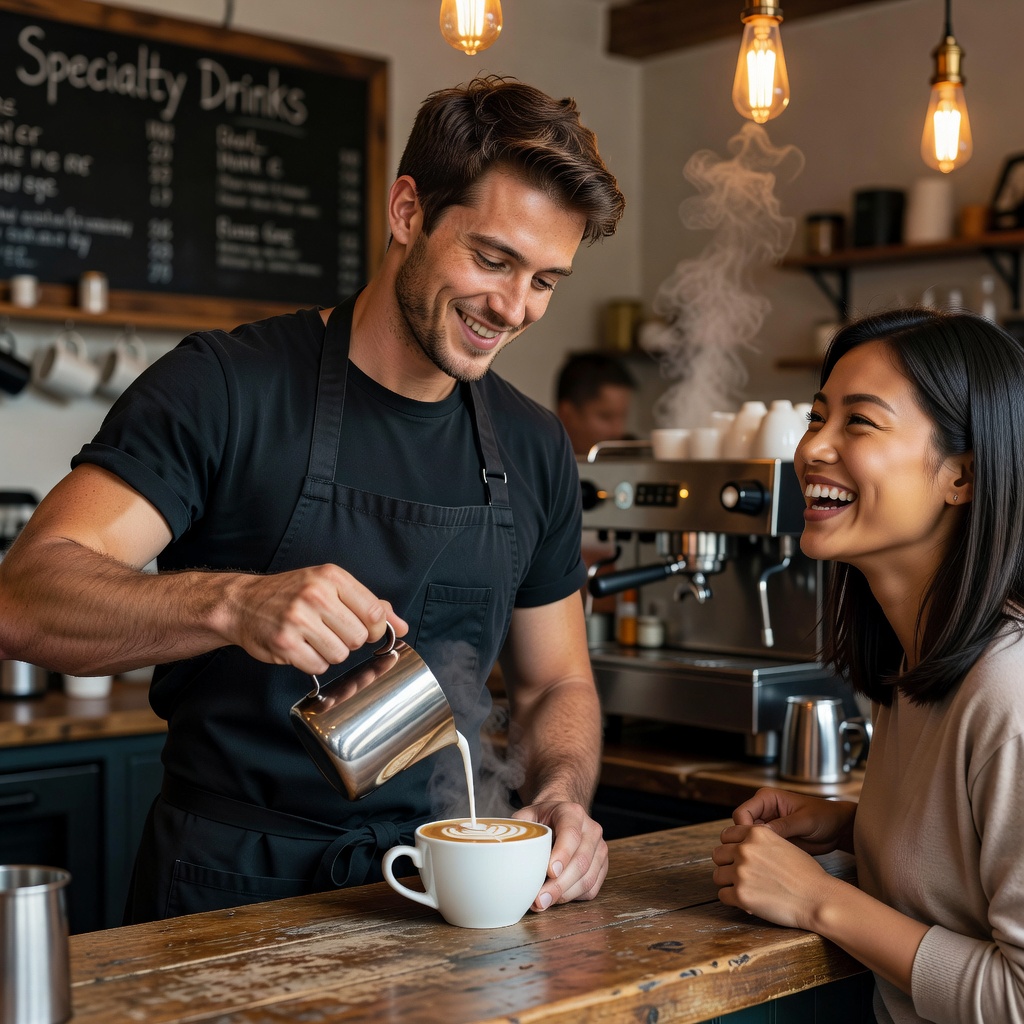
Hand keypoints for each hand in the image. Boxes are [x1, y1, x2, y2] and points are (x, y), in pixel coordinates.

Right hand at [217, 563, 407, 673]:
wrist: (243, 603)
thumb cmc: (292, 594)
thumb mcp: (332, 587)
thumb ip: (370, 605)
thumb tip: (402, 626)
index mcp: (332, 577)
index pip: (374, 612)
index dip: (376, 630)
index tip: (366, 631)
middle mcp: (315, 595)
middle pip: (358, 638)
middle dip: (349, 641)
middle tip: (330, 632)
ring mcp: (298, 619)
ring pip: (339, 655)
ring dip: (330, 653)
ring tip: (313, 639)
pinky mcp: (284, 643)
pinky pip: (317, 667)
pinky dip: (312, 663)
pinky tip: (300, 648)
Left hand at [514, 801, 607, 910]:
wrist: (562, 817)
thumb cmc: (542, 819)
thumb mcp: (527, 816)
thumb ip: (517, 829)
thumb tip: (502, 849)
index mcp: (572, 812)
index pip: (570, 834)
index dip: (562, 854)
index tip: (549, 872)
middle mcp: (591, 829)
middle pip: (580, 861)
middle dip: (559, 885)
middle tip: (539, 899)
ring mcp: (600, 848)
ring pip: (587, 878)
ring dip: (564, 895)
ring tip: (543, 902)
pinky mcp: (602, 866)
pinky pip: (591, 888)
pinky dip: (573, 897)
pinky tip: (556, 898)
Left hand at [712, 823, 843, 929]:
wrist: (817, 898)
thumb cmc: (805, 873)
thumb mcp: (782, 844)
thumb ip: (759, 841)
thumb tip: (740, 845)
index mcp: (755, 833)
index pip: (726, 835)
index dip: (730, 847)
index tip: (736, 857)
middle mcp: (745, 849)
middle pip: (718, 855)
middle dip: (727, 865)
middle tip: (740, 876)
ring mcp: (741, 872)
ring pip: (718, 875)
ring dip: (729, 883)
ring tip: (745, 889)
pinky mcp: (740, 895)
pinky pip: (723, 895)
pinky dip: (733, 900)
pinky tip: (746, 901)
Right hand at [724, 787, 855, 855]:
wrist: (839, 829)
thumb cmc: (825, 816)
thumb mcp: (805, 820)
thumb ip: (783, 825)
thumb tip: (760, 833)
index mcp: (767, 798)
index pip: (742, 814)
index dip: (744, 830)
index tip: (754, 845)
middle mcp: (763, 811)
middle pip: (741, 828)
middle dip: (746, 844)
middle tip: (755, 859)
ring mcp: (768, 826)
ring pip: (748, 841)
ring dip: (754, 852)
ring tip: (765, 864)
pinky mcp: (774, 840)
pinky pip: (761, 848)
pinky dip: (763, 858)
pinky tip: (770, 867)